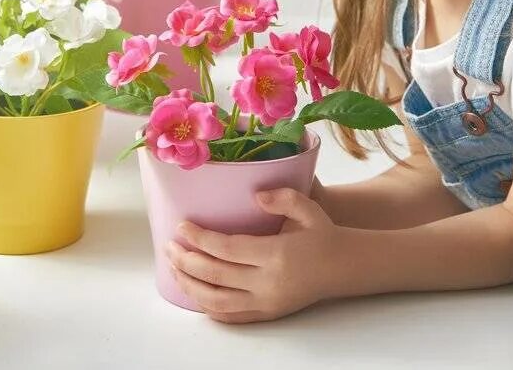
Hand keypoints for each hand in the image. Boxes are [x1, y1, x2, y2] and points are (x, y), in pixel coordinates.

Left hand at [165, 187, 341, 323]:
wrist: (343, 267)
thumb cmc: (322, 234)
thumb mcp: (308, 209)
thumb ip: (282, 198)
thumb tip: (255, 196)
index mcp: (275, 254)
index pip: (225, 249)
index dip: (199, 239)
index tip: (182, 226)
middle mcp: (267, 282)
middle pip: (214, 275)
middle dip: (185, 261)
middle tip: (169, 246)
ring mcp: (266, 302)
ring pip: (216, 301)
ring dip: (189, 285)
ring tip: (175, 267)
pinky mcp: (267, 313)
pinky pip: (230, 316)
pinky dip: (207, 307)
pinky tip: (194, 292)